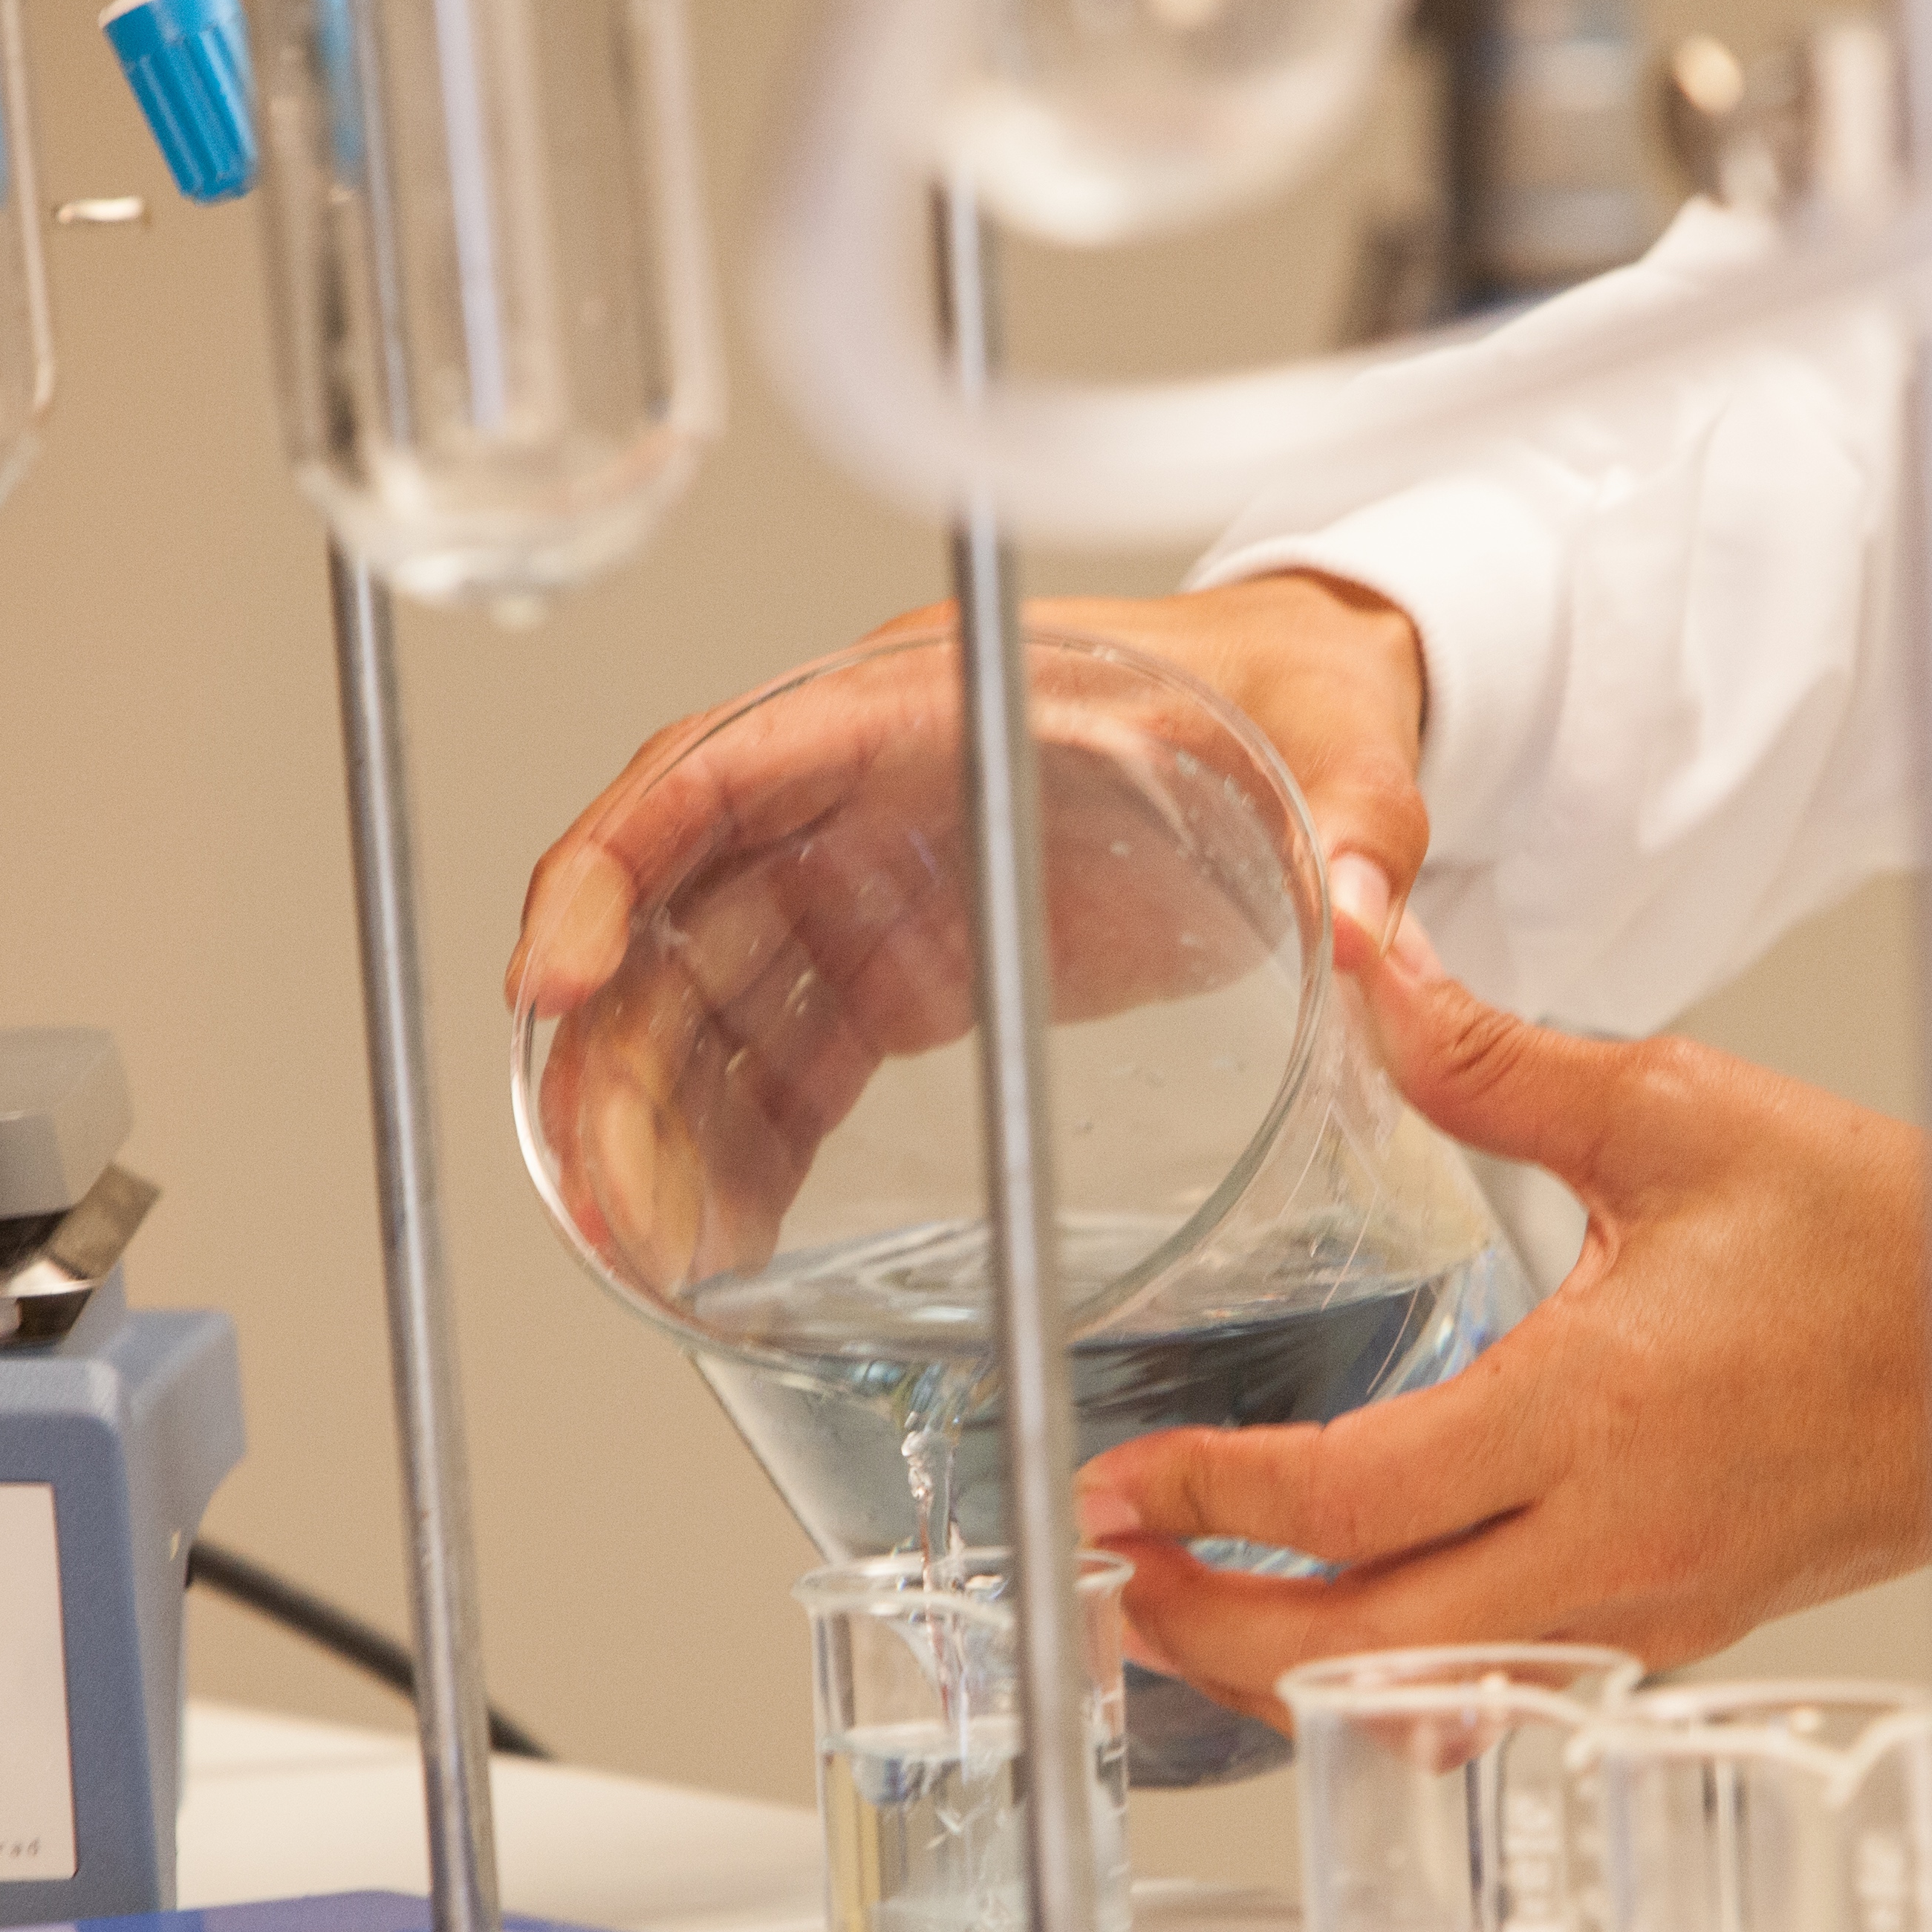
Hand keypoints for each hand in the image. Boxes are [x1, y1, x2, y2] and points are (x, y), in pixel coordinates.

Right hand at [505, 574, 1430, 1305]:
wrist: (1310, 709)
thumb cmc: (1297, 685)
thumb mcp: (1346, 737)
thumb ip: (1361, 822)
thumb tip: (1373, 916)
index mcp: (929, 702)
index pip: (721, 769)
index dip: (617, 867)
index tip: (558, 978)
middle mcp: (864, 787)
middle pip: (682, 911)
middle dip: (616, 1049)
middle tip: (596, 1187)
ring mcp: (871, 881)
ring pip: (716, 1002)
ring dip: (663, 1121)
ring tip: (644, 1246)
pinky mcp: (902, 966)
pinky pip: (791, 1061)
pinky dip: (750, 1150)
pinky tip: (725, 1239)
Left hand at [1074, 919, 1931, 1721]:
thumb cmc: (1876, 1233)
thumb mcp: (1675, 1110)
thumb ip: (1485, 1052)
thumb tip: (1358, 944)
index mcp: (1596, 1412)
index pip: (1352, 1499)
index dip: (1212, 1499)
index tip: (1115, 1482)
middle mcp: (1613, 1545)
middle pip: (1359, 1651)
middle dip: (1206, 1633)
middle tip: (1103, 1582)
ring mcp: (1646, 1611)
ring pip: (1423, 1701)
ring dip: (1290, 1677)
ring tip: (1184, 1615)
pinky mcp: (1674, 1635)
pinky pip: (1500, 1696)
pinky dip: (1394, 1687)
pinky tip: (1332, 1638)